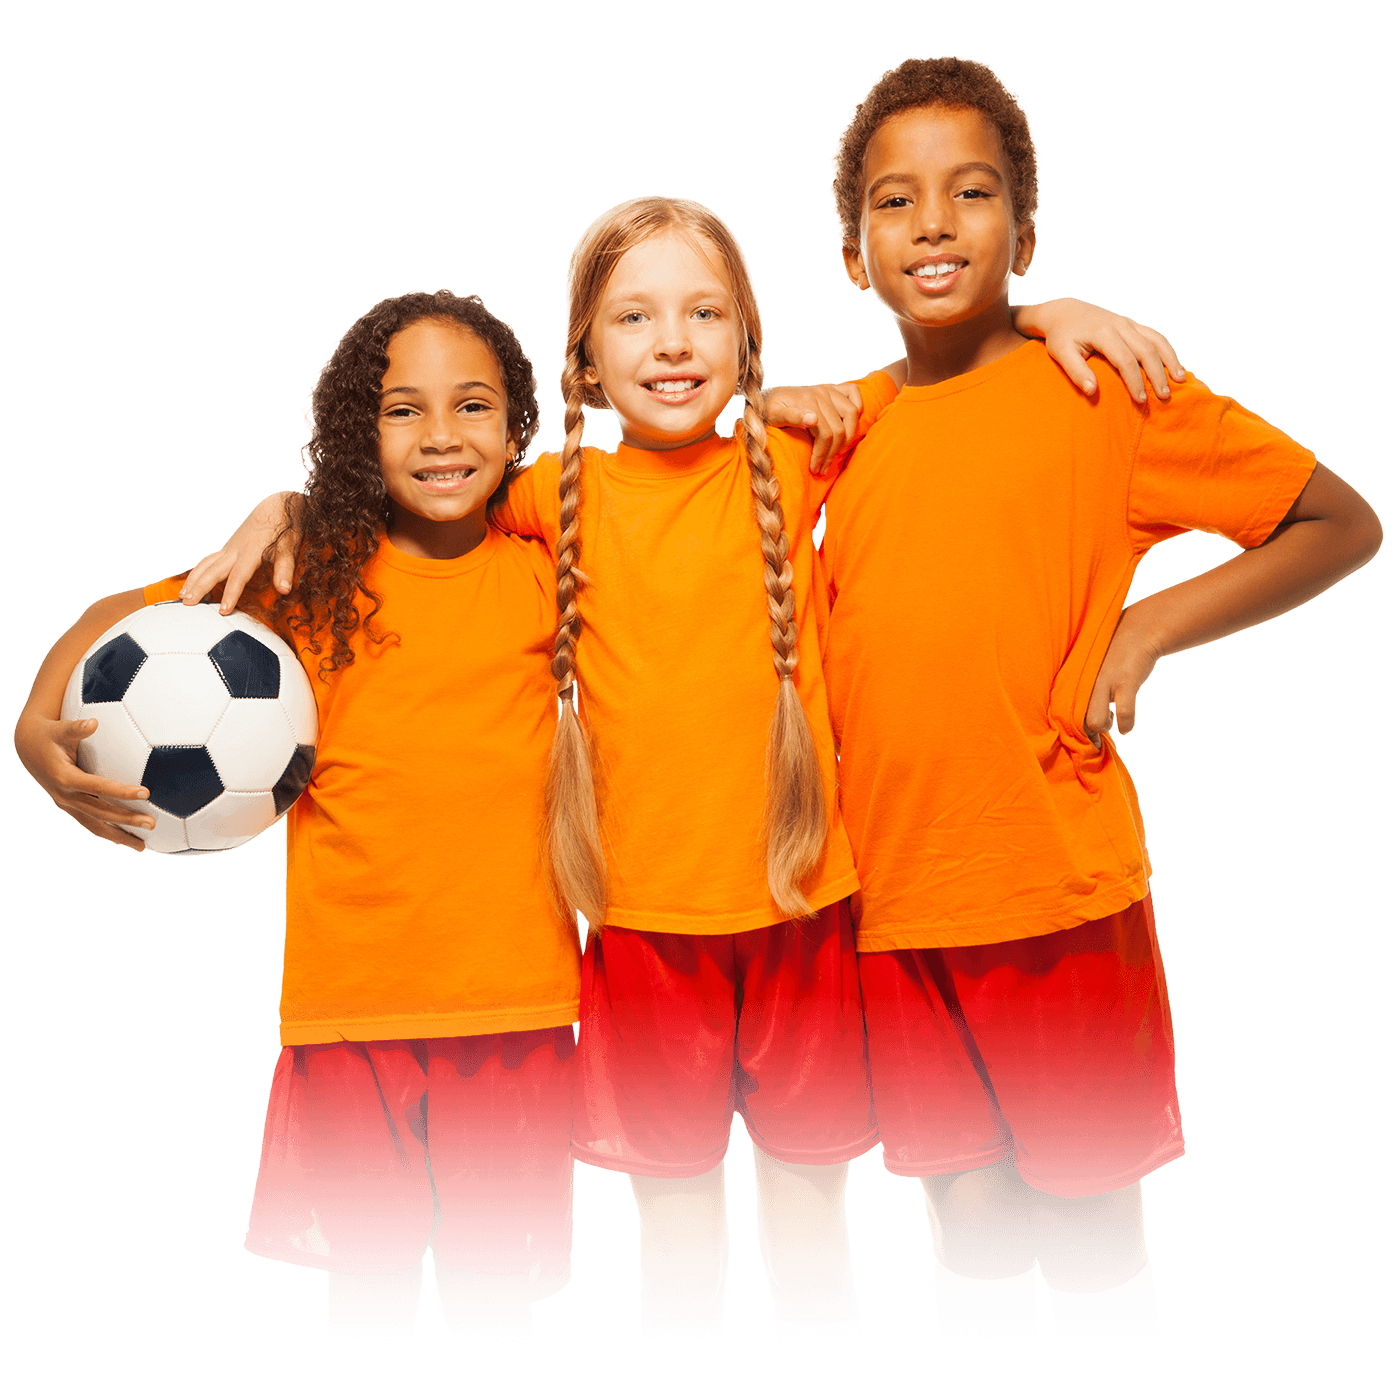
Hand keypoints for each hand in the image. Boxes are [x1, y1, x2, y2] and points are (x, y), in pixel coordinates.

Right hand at [14, 713, 152, 850]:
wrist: (28, 747)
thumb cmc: (50, 734)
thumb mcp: (61, 729)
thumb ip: (76, 728)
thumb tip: (93, 723)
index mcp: (66, 778)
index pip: (98, 788)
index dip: (121, 792)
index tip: (146, 793)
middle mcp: (65, 796)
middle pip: (100, 812)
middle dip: (125, 820)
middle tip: (152, 825)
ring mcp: (66, 805)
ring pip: (94, 825)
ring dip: (118, 836)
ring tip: (142, 846)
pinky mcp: (70, 807)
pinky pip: (90, 823)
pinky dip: (109, 833)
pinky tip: (128, 839)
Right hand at [179, 491, 300, 613]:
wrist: (274, 504)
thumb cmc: (282, 527)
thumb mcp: (289, 548)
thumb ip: (285, 570)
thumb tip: (285, 590)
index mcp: (250, 552)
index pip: (238, 576)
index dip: (231, 593)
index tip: (224, 609)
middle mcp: (234, 550)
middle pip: (212, 570)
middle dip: (199, 587)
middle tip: (187, 603)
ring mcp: (228, 548)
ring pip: (205, 564)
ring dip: (192, 579)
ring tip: (182, 595)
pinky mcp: (226, 547)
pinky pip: (206, 560)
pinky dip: (194, 570)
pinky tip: (186, 580)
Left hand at [762, 382, 863, 474]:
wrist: (767, 399)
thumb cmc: (769, 411)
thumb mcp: (773, 416)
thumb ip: (792, 417)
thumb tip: (814, 419)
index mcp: (807, 401)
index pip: (825, 434)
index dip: (821, 455)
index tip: (815, 470)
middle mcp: (820, 392)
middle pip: (840, 428)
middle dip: (832, 452)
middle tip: (822, 468)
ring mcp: (828, 389)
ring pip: (852, 413)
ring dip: (848, 436)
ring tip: (836, 452)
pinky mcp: (832, 387)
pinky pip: (853, 393)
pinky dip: (857, 406)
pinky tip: (848, 424)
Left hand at [1016, 299, 1185, 403]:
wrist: (1065, 311)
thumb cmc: (1062, 336)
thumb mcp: (1062, 353)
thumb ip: (1076, 371)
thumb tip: (1092, 391)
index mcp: (1103, 332)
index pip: (1124, 359)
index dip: (1135, 381)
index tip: (1140, 400)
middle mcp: (1120, 324)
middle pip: (1146, 350)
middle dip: (1157, 374)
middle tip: (1164, 396)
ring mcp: (1129, 322)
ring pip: (1157, 339)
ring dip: (1171, 359)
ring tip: (1181, 380)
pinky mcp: (1133, 323)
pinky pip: (1156, 335)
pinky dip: (1168, 350)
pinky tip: (1175, 365)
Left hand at [1083, 611, 1159, 750]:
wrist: (1138, 632)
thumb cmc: (1111, 656)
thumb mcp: (1088, 669)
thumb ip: (1080, 688)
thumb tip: (1078, 715)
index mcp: (1073, 679)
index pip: (1060, 712)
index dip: (1069, 730)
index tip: (1079, 738)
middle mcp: (1084, 682)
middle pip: (1074, 721)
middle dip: (1086, 735)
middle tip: (1096, 736)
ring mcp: (1104, 682)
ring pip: (1094, 721)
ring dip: (1105, 727)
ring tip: (1111, 720)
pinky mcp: (1125, 682)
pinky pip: (1123, 713)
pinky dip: (1126, 725)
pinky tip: (1126, 727)